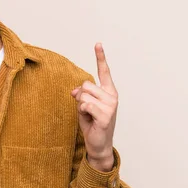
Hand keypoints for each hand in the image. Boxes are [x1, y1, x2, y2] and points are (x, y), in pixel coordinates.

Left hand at [70, 43, 117, 171]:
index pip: (104, 72)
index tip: (98, 44)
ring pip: (83, 95)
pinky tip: (90, 120)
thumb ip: (81, 94)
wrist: (98, 144)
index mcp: (108, 91)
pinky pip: (85, 105)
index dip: (100, 57)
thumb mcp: (83, 106)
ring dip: (80, 106)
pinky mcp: (106, 115)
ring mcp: (111, 106)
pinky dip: (82, 112)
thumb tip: (75, 90)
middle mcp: (112, 96)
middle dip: (80, 96)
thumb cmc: (92, 124)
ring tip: (89, 116)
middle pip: (85, 84)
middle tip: (86, 109)